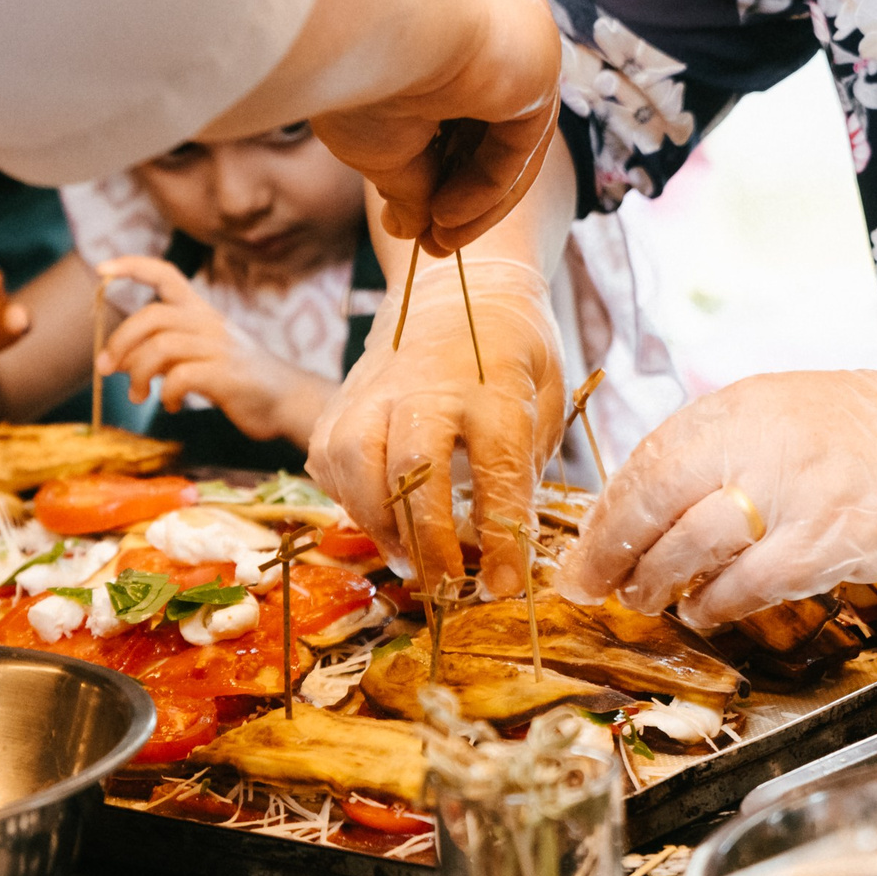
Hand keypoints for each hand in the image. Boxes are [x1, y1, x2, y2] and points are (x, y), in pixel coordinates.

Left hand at [95, 254, 334, 445]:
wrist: (288, 401)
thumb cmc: (238, 380)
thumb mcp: (201, 354)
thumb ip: (165, 351)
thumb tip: (118, 360)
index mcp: (202, 312)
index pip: (167, 274)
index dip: (133, 266)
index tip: (102, 269)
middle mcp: (209, 323)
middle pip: (152, 315)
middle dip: (120, 342)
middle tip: (106, 369)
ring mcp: (220, 348)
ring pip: (161, 346)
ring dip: (138, 373)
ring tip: (138, 394)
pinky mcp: (227, 376)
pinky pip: (181, 378)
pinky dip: (165, 394)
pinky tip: (170, 405)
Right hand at [305, 256, 563, 596]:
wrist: (457, 289)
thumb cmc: (512, 351)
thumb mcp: (547, 393)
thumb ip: (528, 459)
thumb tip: (510, 537)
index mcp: (491, 385)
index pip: (497, 468)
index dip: (501, 535)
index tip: (505, 584)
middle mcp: (424, 386)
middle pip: (411, 469)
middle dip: (428, 539)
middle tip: (448, 586)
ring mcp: (373, 390)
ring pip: (356, 465)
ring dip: (380, 525)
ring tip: (412, 561)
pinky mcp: (340, 400)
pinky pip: (330, 460)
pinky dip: (350, 500)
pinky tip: (379, 521)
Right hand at [309, 0, 561, 254]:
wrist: (367, 24)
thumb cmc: (358, 73)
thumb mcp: (378, 141)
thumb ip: (406, 181)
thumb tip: (412, 229)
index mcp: (443, 23)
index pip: (450, 109)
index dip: (433, 172)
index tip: (410, 220)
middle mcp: (486, 24)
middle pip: (482, 129)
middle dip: (454, 194)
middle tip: (429, 243)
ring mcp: (518, 42)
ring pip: (504, 143)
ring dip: (472, 203)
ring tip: (436, 243)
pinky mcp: (539, 69)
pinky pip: (517, 145)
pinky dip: (487, 189)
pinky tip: (446, 218)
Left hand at [556, 365, 876, 629]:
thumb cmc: (867, 429)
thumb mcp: (780, 409)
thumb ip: (716, 446)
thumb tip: (643, 503)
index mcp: (741, 407)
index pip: (648, 462)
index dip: (607, 514)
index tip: (583, 547)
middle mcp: (760, 444)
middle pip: (656, 503)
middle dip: (612, 554)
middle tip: (590, 586)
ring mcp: (794, 496)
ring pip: (693, 550)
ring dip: (658, 584)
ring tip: (647, 598)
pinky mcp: (828, 545)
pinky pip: (748, 586)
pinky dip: (715, 605)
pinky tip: (703, 612)